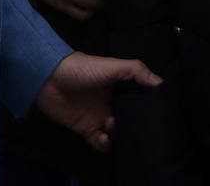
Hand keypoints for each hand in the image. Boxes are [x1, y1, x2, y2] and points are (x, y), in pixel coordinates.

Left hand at [35, 50, 161, 151]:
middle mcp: (109, 102)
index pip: (137, 98)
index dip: (146, 106)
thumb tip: (160, 81)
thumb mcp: (110, 65)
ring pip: (117, 132)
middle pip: (128, 118)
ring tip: (112, 124)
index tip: (157, 112)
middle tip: (136, 124)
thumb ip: (134, 70)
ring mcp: (97, 116)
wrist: (48, 78)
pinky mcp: (86, 129)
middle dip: (133, 124)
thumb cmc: (81, 68)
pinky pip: (100, 142)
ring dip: (119, 133)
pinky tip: (104, 136)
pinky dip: (105, 144)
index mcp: (116, 86)